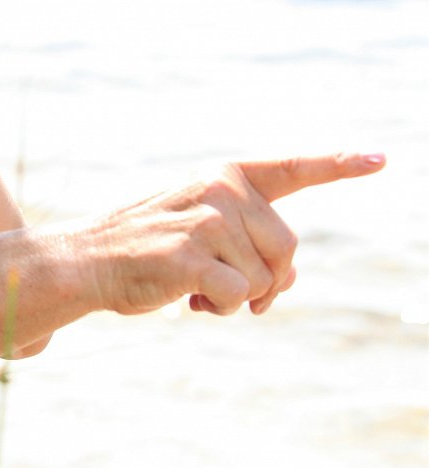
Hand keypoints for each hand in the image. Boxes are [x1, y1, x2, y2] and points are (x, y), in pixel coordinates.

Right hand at [72, 152, 385, 316]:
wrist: (86, 261)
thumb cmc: (146, 249)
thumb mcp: (199, 228)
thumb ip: (249, 239)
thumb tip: (286, 279)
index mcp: (224, 176)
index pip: (291, 169)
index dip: (338, 166)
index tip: (380, 159)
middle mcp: (220, 189)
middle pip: (288, 248)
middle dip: (266, 280)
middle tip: (225, 288)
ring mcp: (206, 220)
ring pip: (265, 279)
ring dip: (236, 297)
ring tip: (194, 288)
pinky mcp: (192, 255)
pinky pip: (238, 296)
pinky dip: (219, 308)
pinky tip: (188, 299)